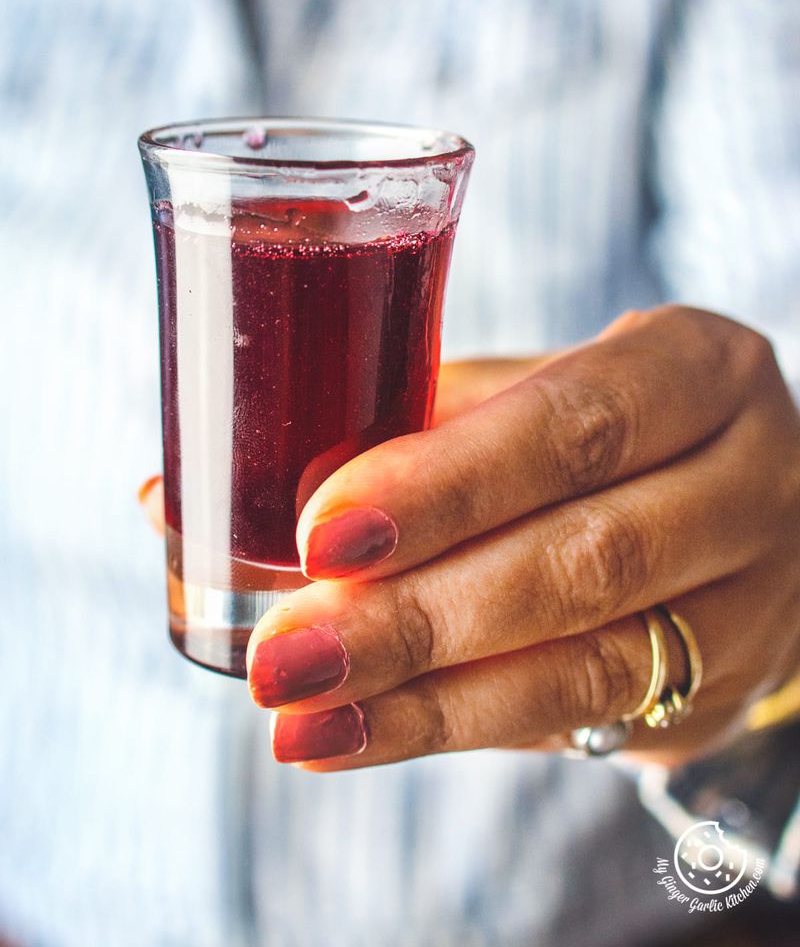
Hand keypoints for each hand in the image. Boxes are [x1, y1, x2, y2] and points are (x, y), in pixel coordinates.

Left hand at [244, 306, 799, 769]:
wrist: (733, 502)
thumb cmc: (600, 427)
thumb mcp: (530, 391)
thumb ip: (388, 426)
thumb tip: (170, 491)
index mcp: (700, 368)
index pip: (577, 424)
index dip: (450, 481)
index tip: (321, 526)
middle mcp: (749, 480)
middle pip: (584, 557)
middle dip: (420, 612)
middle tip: (286, 650)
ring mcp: (754, 600)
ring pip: (592, 663)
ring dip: (430, 697)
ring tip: (300, 715)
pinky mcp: (721, 690)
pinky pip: (590, 723)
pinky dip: (462, 727)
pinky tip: (362, 734)